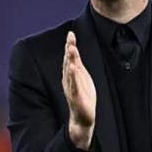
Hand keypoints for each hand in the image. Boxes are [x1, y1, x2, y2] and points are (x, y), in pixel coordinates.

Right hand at [62, 31, 96, 149]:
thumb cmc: (83, 97)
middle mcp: (69, 80)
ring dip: (70, 60)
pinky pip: (74, 85)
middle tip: (70, 37)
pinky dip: (73, 76)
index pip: (70, 57)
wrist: (83, 118)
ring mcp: (72, 88)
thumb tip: (73, 49)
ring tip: (71, 48)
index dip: (70, 45)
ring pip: (70, 71)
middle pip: (69, 61)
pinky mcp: (76, 97)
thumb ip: (77, 64)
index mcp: (71, 74)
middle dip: (69, 49)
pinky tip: (72, 68)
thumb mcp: (81, 77)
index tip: (71, 33)